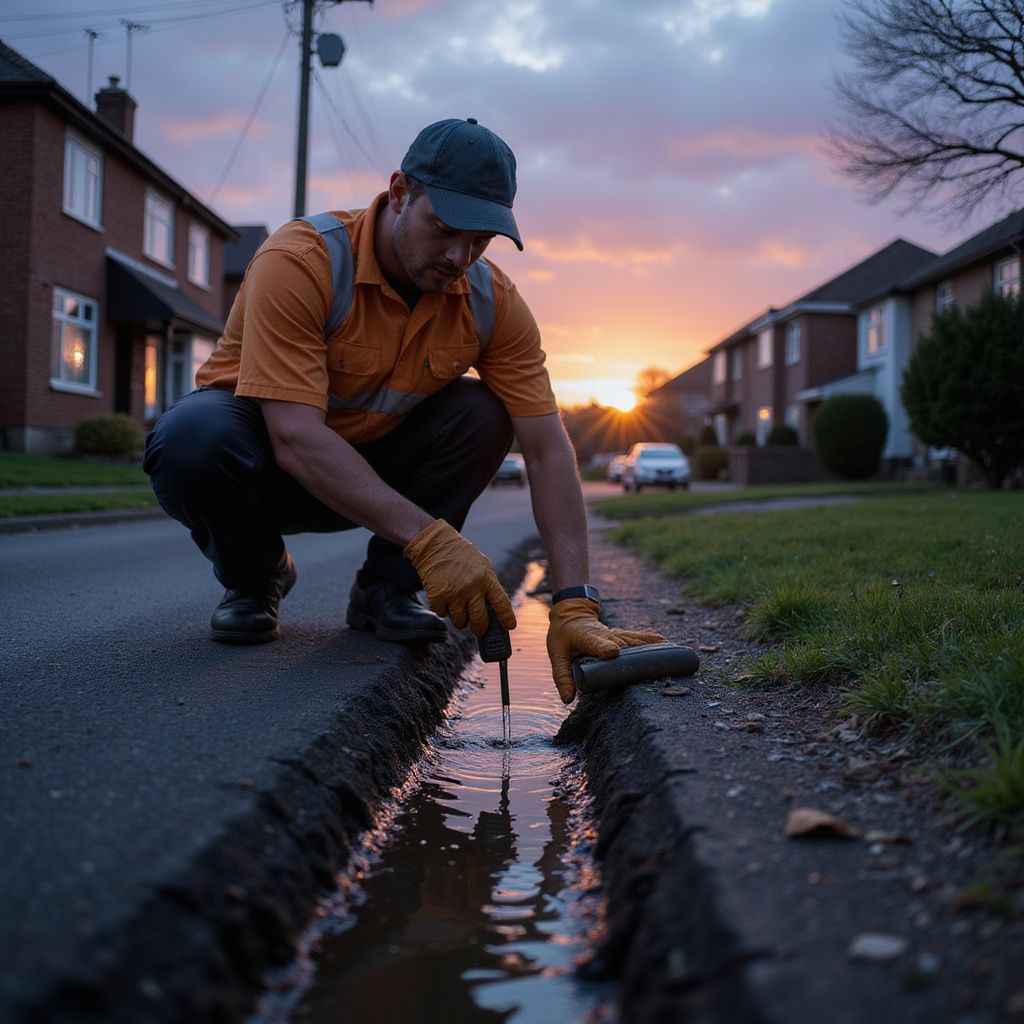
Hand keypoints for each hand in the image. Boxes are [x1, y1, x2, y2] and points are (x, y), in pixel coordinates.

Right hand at [404, 519, 516, 636]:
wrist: (434, 544)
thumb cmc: (460, 555)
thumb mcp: (482, 566)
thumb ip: (488, 585)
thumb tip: (493, 610)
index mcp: (486, 578)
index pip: (501, 603)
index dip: (506, 618)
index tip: (510, 626)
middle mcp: (472, 587)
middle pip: (480, 619)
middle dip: (480, 628)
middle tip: (478, 629)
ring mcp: (455, 593)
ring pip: (460, 621)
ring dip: (459, 618)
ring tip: (457, 605)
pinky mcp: (438, 597)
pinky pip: (443, 614)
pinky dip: (443, 610)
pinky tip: (444, 598)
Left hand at [547, 598, 664, 703]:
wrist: (573, 613)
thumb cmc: (564, 636)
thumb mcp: (557, 654)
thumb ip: (562, 677)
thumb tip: (568, 699)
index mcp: (586, 637)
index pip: (595, 642)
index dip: (603, 647)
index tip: (613, 652)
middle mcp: (605, 634)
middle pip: (621, 645)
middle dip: (633, 656)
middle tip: (651, 667)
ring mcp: (616, 634)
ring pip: (633, 641)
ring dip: (648, 648)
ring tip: (667, 656)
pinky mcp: (623, 635)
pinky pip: (640, 637)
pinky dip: (653, 641)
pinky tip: (668, 645)